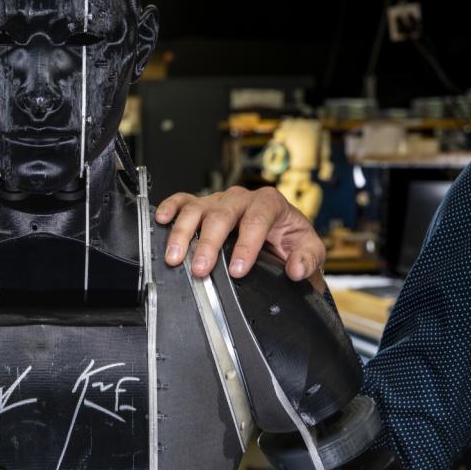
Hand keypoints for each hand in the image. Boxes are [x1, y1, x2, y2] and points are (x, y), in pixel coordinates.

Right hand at [155, 186, 324, 280]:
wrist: (278, 236)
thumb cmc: (290, 240)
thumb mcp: (309, 249)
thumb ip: (308, 258)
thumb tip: (296, 269)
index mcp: (270, 203)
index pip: (256, 221)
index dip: (246, 246)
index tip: (238, 270)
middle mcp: (241, 198)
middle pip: (221, 215)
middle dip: (209, 244)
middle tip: (201, 269)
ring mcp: (219, 200)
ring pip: (197, 208)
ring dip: (183, 233)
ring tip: (175, 257)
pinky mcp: (202, 205)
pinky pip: (183, 200)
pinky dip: (170, 207)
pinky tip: (161, 220)